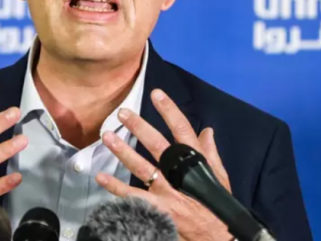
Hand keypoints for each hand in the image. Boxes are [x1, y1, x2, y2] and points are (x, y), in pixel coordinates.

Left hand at [97, 89, 232, 240]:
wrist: (217, 236)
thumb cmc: (218, 205)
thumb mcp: (220, 177)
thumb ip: (210, 153)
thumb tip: (206, 130)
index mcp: (197, 162)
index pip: (183, 130)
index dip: (170, 111)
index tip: (157, 94)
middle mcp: (180, 174)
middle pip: (158, 145)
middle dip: (139, 127)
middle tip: (122, 113)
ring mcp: (168, 192)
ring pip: (142, 167)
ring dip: (123, 151)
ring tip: (107, 136)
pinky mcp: (158, 210)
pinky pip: (133, 196)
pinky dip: (115, 188)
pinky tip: (100, 177)